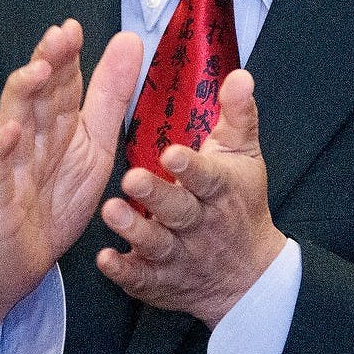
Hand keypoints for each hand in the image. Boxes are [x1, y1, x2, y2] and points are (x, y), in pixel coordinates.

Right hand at [0, 19, 142, 353]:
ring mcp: (11, 162)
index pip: (62, 81)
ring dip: (23, 94)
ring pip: (14, 119)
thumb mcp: (96, 143)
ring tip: (37, 70)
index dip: (67, 55)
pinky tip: (8, 131)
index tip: (74, 28)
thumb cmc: (57, 198)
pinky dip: (1, 149)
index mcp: (57, 122)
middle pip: (38, 92)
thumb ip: (110, 94)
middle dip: (48, 62)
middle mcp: (31, 134)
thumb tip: (129, 38)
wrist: (23, 262)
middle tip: (59, 36)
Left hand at [97, 69, 285, 328]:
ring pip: (156, 243)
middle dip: (156, 196)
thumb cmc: (240, 200)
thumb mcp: (244, 154)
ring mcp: (180, 254)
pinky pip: (141, 279)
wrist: (248, 275)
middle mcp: (200, 223)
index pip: (207, 176)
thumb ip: (237, 113)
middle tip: (132, 178)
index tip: (171, 152)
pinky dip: (124, 272)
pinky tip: (106, 259)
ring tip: (111, 211)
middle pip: (178, 210)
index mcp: (221, 188)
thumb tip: (240, 74)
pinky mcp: (161, 280)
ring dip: (134, 230)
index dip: (191, 166)